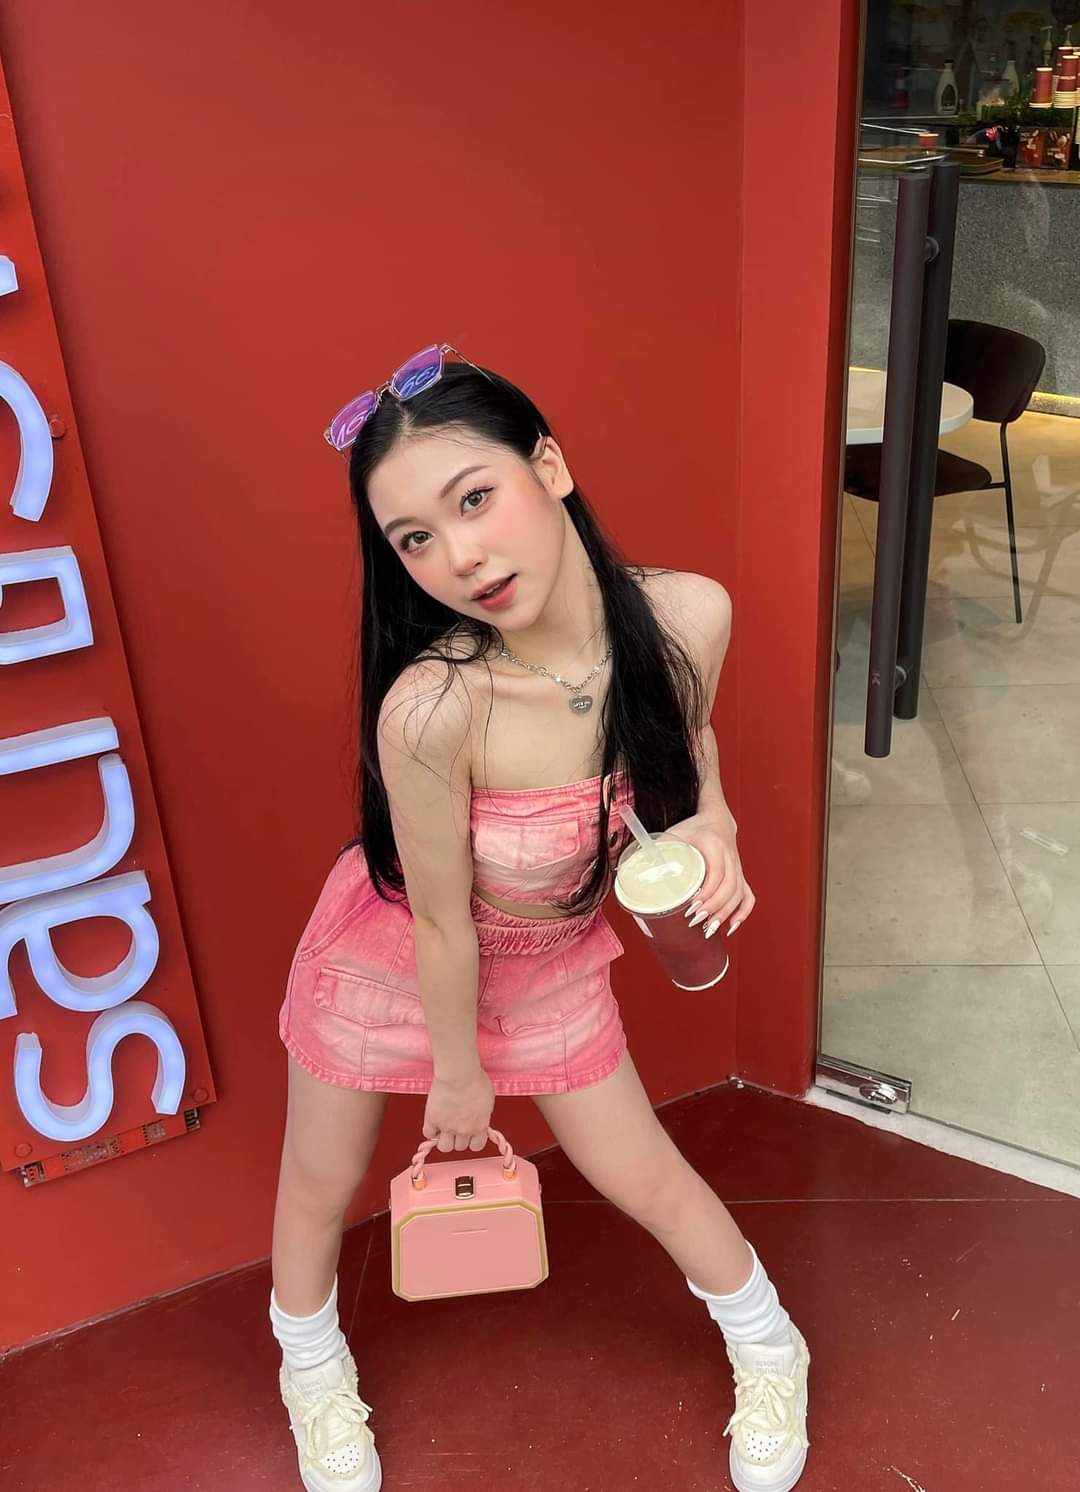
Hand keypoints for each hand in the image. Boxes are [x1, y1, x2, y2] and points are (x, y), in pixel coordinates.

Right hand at [424, 1068, 494, 1153]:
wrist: (458, 1074)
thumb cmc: (475, 1080)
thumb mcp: (488, 1100)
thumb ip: (483, 1114)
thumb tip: (479, 1117)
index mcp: (480, 1126)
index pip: (477, 1146)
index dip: (472, 1140)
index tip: (470, 1134)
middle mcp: (464, 1130)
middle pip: (459, 1147)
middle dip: (458, 1138)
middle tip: (456, 1126)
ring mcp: (447, 1127)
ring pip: (444, 1147)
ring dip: (444, 1140)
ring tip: (444, 1128)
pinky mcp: (432, 1119)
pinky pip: (428, 1134)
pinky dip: (430, 1130)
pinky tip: (434, 1122)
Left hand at [664, 809, 754, 936]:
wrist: (717, 819)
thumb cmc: (694, 827)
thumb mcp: (675, 833)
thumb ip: (659, 849)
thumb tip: (634, 870)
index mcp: (714, 846)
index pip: (717, 873)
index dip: (707, 893)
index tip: (692, 907)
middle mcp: (730, 857)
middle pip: (730, 887)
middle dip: (714, 908)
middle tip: (697, 921)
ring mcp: (737, 868)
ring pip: (739, 894)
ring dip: (725, 913)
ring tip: (709, 929)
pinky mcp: (740, 876)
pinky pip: (748, 896)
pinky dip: (742, 912)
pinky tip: (731, 926)